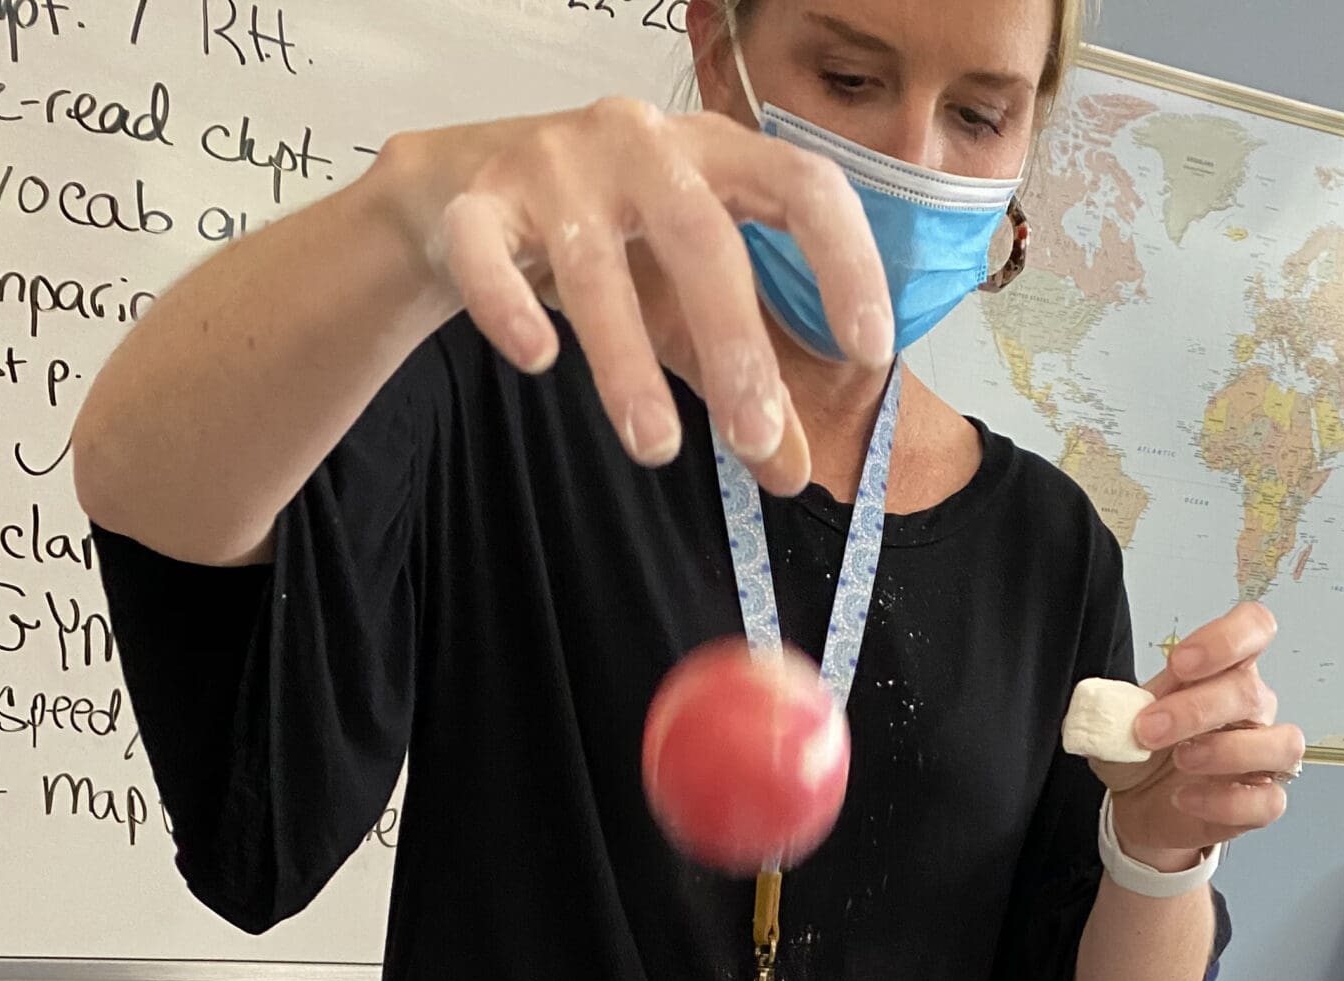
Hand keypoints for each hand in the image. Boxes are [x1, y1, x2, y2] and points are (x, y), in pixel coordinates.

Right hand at [376, 100, 892, 493]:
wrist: (474, 193)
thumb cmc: (615, 245)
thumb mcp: (690, 308)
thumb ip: (747, 382)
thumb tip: (793, 474)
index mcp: (719, 156)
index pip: (803, 186)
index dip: (844, 261)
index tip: (869, 349)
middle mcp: (642, 144)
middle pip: (702, 238)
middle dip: (735, 345)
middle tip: (755, 438)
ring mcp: (555, 165)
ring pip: (594, 265)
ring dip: (627, 363)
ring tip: (656, 448)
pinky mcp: (478, 200)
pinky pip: (486, 254)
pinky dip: (508, 306)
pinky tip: (538, 358)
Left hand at [1088, 605, 1302, 867]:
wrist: (1137, 804)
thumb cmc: (1141, 752)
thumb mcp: (1118, 722)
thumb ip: (1116, 707)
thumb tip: (1108, 706)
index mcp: (1224, 672)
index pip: (1254, 629)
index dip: (1225, 639)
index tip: (1180, 662)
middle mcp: (1252, 710)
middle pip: (1250, 693)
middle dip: (1196, 709)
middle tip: (1149, 729)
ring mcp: (1262, 757)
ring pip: (1282, 744)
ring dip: (1227, 751)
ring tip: (1181, 760)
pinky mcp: (1259, 803)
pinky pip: (1268, 801)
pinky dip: (1226, 801)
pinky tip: (1186, 798)